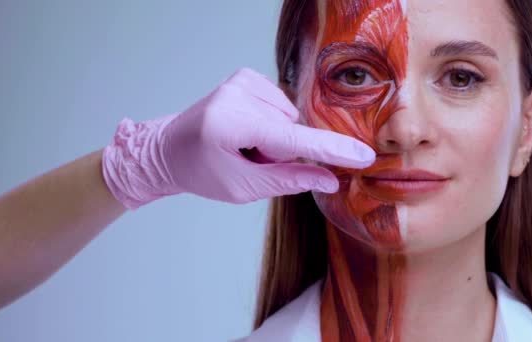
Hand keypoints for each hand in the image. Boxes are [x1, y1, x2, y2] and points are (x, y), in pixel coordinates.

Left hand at [102, 68, 374, 208]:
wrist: (168, 149)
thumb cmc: (201, 172)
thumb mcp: (242, 188)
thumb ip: (288, 181)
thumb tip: (331, 180)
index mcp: (231, 124)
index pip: (293, 140)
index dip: (331, 151)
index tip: (363, 156)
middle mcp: (238, 94)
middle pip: (292, 132)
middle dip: (282, 154)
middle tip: (251, 160)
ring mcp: (242, 81)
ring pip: (289, 120)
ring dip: (276, 141)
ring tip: (245, 146)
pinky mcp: (246, 76)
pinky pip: (283, 108)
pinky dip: (272, 125)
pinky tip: (246, 131)